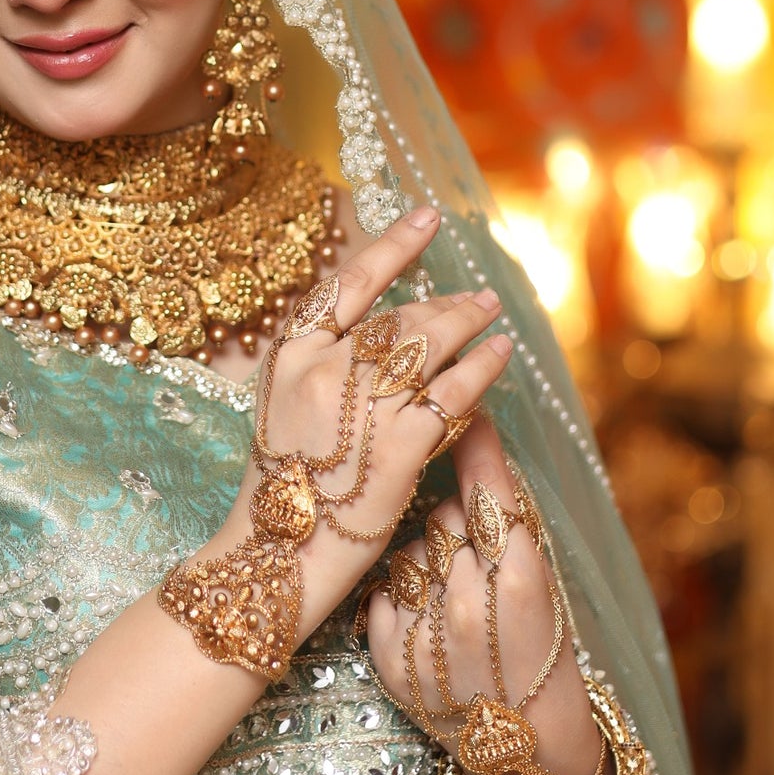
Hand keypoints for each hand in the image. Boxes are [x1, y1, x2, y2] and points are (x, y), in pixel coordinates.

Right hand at [198, 205, 513, 639]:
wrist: (273, 557)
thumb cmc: (277, 486)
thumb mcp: (281, 404)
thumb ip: (320, 362)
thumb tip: (375, 330)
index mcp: (289, 353)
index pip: (350, 281)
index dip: (394, 244)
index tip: (427, 218)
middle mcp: (324, 368)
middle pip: (400, 314)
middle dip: (446, 301)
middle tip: (477, 295)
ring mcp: (362, 405)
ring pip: (431, 344)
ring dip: (470, 322)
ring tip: (493, 315)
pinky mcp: (399, 445)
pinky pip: (453, 392)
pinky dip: (482, 368)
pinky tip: (500, 355)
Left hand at [364, 413, 602, 774]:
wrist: (526, 746)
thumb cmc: (543, 654)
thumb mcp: (543, 581)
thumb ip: (506, 521)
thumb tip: (475, 438)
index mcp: (519, 574)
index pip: (484, 485)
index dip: (473, 441)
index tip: (466, 404)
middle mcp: (468, 596)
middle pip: (442, 516)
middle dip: (455, 530)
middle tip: (478, 571)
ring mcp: (424, 626)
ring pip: (410, 552)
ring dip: (427, 568)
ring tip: (456, 611)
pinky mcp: (388, 653)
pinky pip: (385, 591)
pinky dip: (402, 602)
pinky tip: (430, 630)